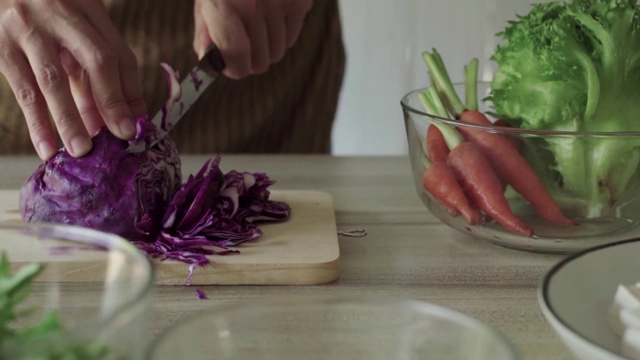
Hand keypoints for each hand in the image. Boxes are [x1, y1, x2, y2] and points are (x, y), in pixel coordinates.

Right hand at [0, 0, 145, 159]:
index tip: (135, 126)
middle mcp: (62, 15)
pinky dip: (37, 122)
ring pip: (55, 81)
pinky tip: (47, 146)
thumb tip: (108, 119)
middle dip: (111, 103)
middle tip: (120, 138)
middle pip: (97, 61)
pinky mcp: (1, 45)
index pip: (120, 55)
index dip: (131, 93)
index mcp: (89, 10)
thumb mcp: (71, 28)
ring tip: (82, 151)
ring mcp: (29, 28)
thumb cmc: (40, 12)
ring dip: (71, 120)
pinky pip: (24, 89)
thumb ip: (89, 66)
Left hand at [193, 0, 312, 78]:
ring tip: (257, 28)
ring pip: (278, 52)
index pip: (236, 51)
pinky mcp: (300, 0)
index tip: (232, 66)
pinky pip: (292, 37)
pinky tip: (271, 16)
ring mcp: (280, 1)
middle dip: (250, 60)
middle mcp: (255, 1)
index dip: (234, 67)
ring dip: (266, 47)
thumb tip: (211, 60)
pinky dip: (282, 34)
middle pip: (260, 59)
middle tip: (244, 47)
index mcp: (223, 1)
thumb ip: (205, 31)